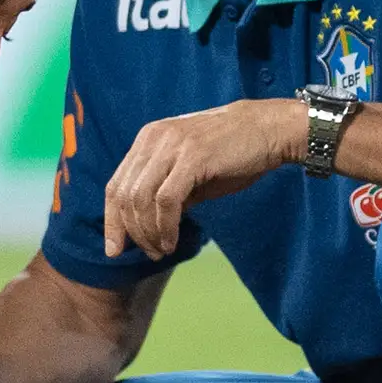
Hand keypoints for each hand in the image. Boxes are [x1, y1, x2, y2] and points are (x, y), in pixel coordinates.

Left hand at [100, 99, 297, 262]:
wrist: (269, 129)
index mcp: (148, 139)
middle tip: (150, 253)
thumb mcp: (190, 171)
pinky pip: (166, 200)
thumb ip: (166, 191)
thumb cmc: (233, 152)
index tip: (115, 250)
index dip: (112, 221)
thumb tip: (148, 227)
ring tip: (163, 249)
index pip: (116, 185)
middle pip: (124, 195)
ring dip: (148, 233)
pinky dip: (165, 226)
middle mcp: (154, 138)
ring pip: (141, 199)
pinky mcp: (192, 157)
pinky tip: (172, 240)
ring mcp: (172, 145)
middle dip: (132, 232)